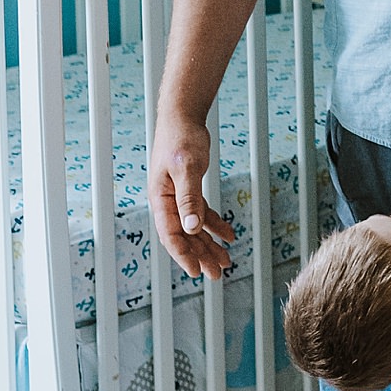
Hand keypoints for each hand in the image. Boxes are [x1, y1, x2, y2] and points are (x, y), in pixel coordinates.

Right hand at [148, 109, 235, 278]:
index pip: (171, 235)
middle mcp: (167, 201)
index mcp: (161, 198)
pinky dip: (215, 225)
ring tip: (226, 261)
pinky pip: (201, 213)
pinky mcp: (189, 189)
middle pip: (184, 236)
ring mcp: (177, 196)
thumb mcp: (187, 167)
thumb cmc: (181, 137)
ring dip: (209, 244)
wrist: (183, 116)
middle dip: (200, 256)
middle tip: (217, 274)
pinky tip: (229, 235)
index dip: (183, 255)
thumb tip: (191, 228)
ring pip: (194, 228)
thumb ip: (189, 198)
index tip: (197, 272)